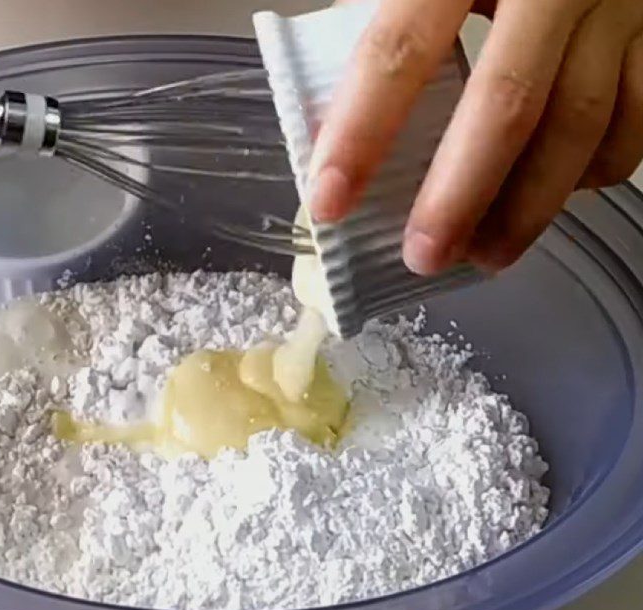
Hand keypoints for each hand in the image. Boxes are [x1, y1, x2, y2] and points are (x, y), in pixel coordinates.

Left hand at [309, 0, 642, 273]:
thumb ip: (386, 19)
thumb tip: (327, 121)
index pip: (398, 50)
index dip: (360, 133)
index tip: (330, 201)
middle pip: (505, 104)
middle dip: (458, 197)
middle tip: (423, 256)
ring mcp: (618, 4)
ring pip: (579, 125)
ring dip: (527, 207)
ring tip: (485, 255)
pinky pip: (633, 117)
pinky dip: (590, 171)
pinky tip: (552, 196)